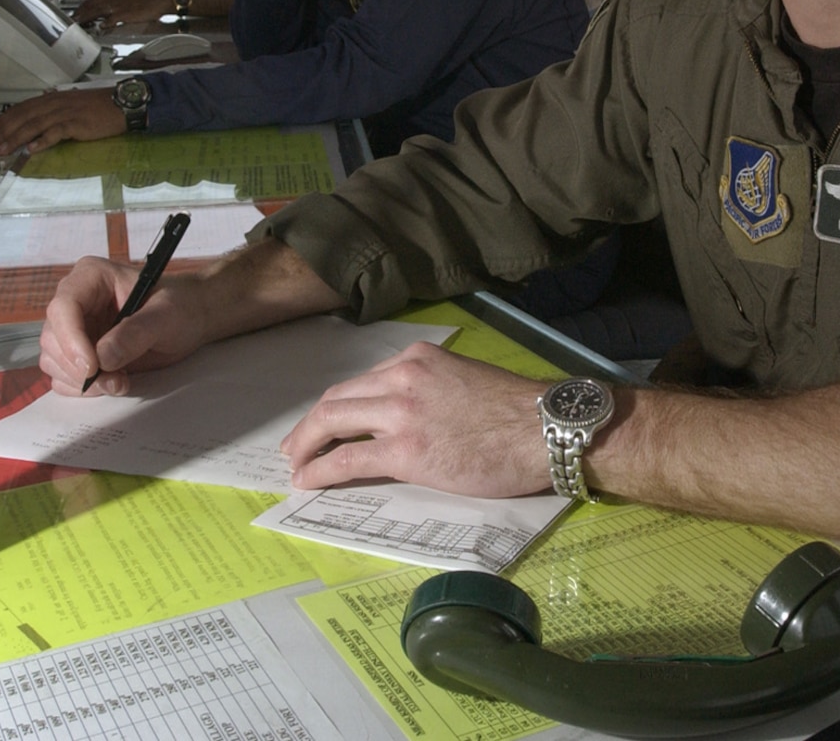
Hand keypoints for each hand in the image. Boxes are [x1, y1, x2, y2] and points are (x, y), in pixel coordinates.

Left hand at [0, 88, 125, 155]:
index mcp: (52, 99)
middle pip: (23, 117)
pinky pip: (56, 132)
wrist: (122, 105)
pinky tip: (31, 149)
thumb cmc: (98, 108)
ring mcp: (66, 113)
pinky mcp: (77, 124)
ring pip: (34, 125)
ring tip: (2, 150)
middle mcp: (55, 103)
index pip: (21, 109)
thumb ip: (53, 112)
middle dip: (3, 131)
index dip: (2, 121)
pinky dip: (42, 140)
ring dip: (15, 138)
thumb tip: (35, 125)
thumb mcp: (71, 105)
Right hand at [38, 256, 210, 394]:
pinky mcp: (78, 352)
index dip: (71, 339)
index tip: (92, 366)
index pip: (63, 307)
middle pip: (53, 338)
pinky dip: (83, 387)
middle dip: (80, 367)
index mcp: (91, 277)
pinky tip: (112, 381)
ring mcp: (74, 328)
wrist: (189, 319)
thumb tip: (103, 356)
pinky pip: (62, 375)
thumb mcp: (166, 315)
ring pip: (53, 359)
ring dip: (83, 381)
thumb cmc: (180, 306)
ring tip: (120, 380)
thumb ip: (136, 332)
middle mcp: (76, 301)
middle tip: (115, 380)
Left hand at [72, 0, 167, 25]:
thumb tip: (103, 19)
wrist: (157, 0)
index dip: (81, 8)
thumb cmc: (143, 3)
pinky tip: (101, 26)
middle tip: (71, 20)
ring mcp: (119, 7)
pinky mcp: (127, 13)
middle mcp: (113, 0)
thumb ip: (113, 10)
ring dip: (88, 16)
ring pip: (99, 10)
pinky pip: (114, 17)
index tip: (74, 14)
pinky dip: (107, 22)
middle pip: (92, 5)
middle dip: (80, 12)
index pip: (92, 1)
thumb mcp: (125, 4)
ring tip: (80, 22)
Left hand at [280, 343, 551, 496]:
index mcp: (416, 359)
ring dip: (306, 445)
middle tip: (295, 446)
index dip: (337, 405)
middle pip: (337, 398)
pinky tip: (309, 481)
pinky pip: (348, 458)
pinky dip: (321, 469)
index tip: (326, 421)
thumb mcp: (464, 379)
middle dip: (309, 424)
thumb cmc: (515, 411)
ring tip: (295, 464)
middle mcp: (401, 377)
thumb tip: (413, 415)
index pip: (362, 382)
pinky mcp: (405, 450)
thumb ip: (431, 389)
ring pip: (333, 422)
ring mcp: (401, 413)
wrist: (544, 429)